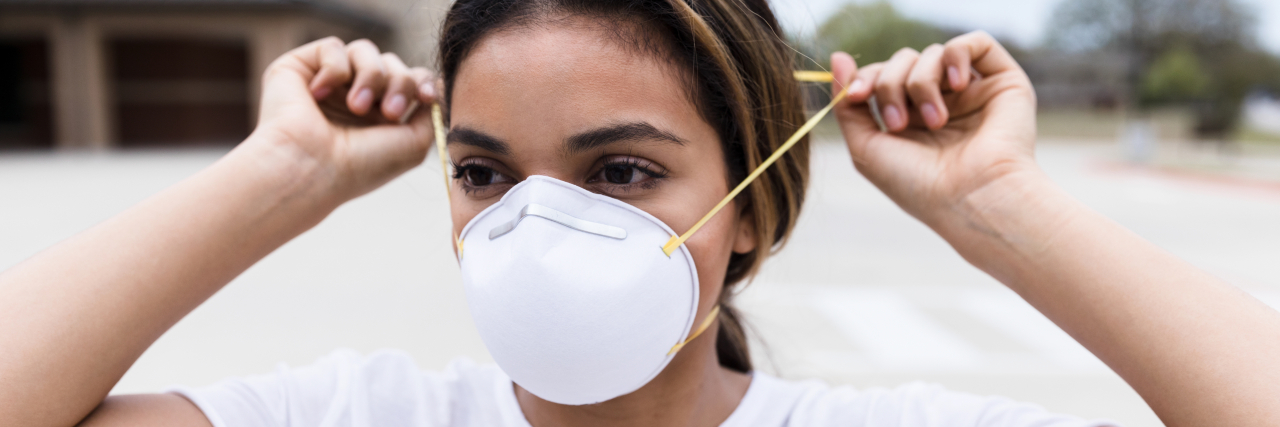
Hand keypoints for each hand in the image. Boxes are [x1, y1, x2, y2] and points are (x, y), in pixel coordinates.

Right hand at [245, 37, 437, 206]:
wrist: (310, 168)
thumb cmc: (360, 165)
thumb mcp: (414, 145)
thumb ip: (431, 114)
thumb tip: (437, 85)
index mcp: (378, 117)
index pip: (409, 80)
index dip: (421, 82)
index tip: (425, 97)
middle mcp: (353, 97)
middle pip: (393, 64)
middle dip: (400, 84)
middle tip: (389, 113)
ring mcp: (328, 82)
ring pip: (366, 51)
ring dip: (372, 76)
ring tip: (357, 107)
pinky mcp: (301, 68)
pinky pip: (333, 47)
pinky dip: (335, 69)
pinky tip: (318, 96)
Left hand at [831, 31, 1037, 228]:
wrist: (971, 199)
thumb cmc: (919, 185)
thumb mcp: (867, 149)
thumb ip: (848, 105)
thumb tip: (838, 57)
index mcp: (911, 118)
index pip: (882, 76)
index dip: (865, 79)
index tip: (857, 95)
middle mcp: (941, 101)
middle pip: (904, 61)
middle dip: (890, 84)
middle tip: (898, 124)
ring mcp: (971, 91)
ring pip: (932, 54)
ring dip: (921, 82)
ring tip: (935, 121)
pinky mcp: (1002, 81)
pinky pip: (974, 42)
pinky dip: (956, 56)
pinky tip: (956, 85)